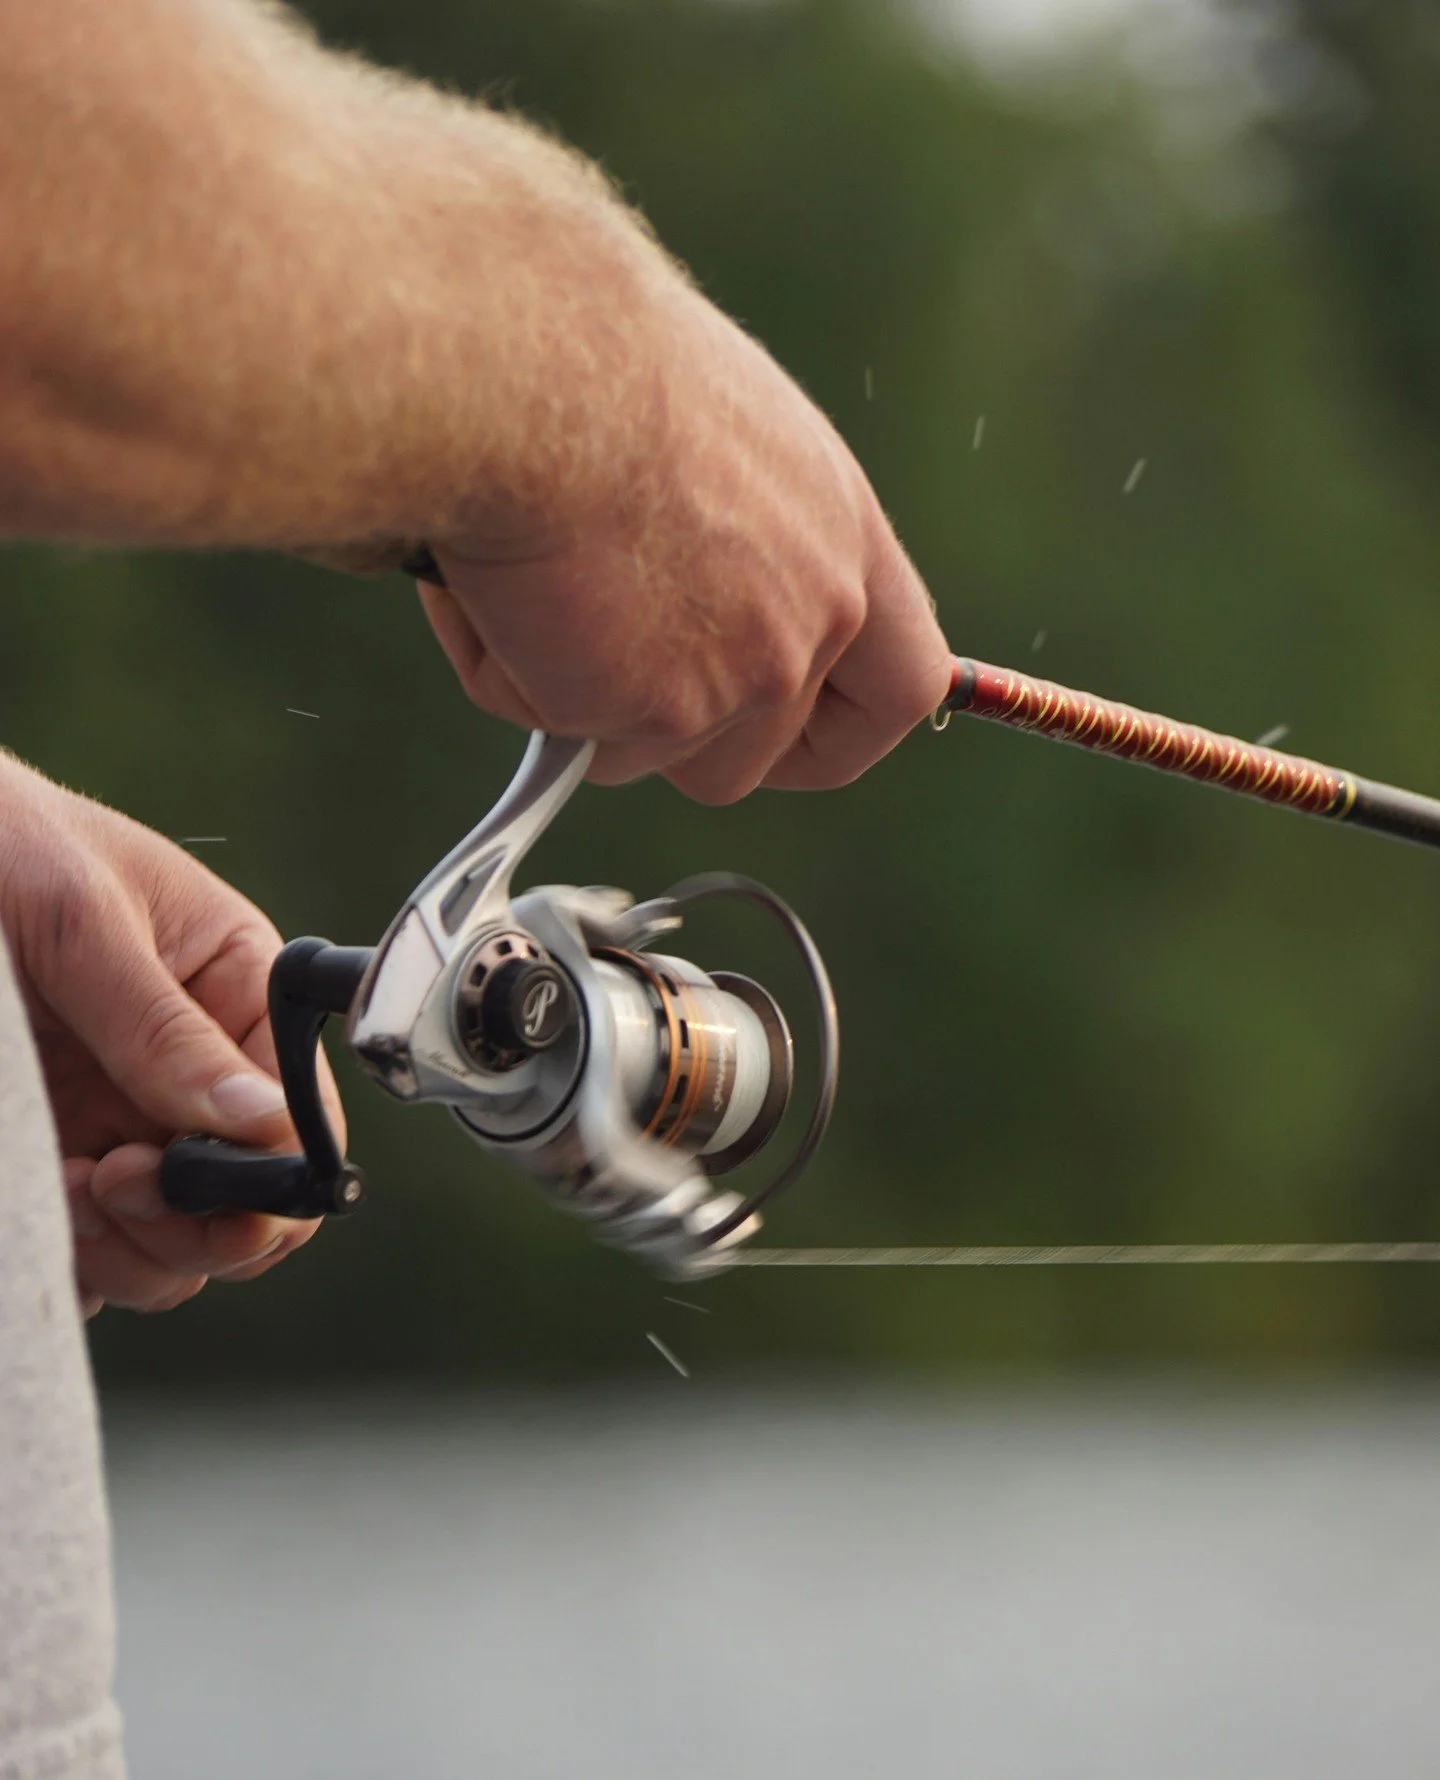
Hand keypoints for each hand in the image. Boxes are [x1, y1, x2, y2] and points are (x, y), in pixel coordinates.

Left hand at [0, 752, 338, 1315]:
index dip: (267, 1172)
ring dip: (129, 1248)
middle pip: (250, 1203)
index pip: (300, 1114)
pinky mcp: (62, 1152)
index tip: (189, 1182)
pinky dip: (79, 1260)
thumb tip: (265, 1123)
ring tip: (62, 1184)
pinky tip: (39, 1204)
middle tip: (110, 1182)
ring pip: (178, 1246)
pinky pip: (99, 1249)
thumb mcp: (87, 923)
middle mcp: (197, 1070)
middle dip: (191, 1222)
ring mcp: (128, 1118)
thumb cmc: (5, 843)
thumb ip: (167, 1029)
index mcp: (240, 994)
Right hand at [417, 280, 950, 803]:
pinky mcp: (665, 711)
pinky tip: (495, 583)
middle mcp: (819, 614)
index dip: (838, 732)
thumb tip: (663, 605)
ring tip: (528, 580)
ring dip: (575, 699)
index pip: (903, 683)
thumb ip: (728, 542)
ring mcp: (750, 673)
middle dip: (668, 739)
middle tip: (592, 671)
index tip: (787, 742)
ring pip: (647, 756)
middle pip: (756, 754)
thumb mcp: (707, 440)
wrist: (533, 373)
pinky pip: (563, 732)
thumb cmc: (589, 363)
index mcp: (843, 536)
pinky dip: (507, 673)